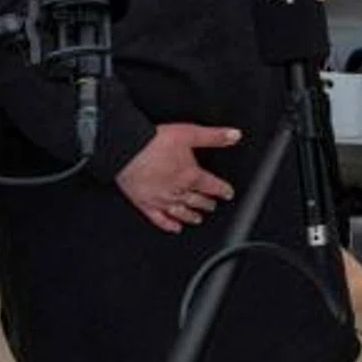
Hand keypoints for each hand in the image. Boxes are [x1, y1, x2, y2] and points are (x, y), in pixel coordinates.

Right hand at [115, 124, 241, 233]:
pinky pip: (159, 219)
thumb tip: (234, 136)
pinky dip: (168, 224)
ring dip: (191, 216)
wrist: (127, 150)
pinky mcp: (145, 203)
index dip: (223, 190)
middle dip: (207, 203)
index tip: (228, 193)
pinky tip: (174, 227)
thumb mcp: (189, 134)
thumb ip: (214, 136)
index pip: (212, 186)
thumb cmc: (154, 142)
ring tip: (197, 218)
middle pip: (197, 200)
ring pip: (181, 212)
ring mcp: (161, 199)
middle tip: (212, 205)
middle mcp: (178, 191)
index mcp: (190, 175)